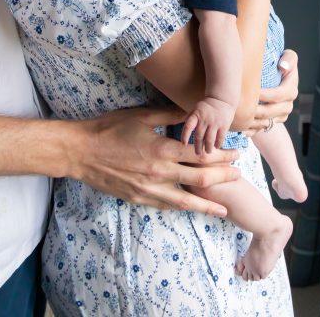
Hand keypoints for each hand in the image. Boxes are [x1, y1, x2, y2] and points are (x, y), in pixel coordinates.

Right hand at [69, 106, 239, 215]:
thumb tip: (191, 112)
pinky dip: (183, 207)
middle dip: (222, 176)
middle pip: (200, 177)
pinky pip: (167, 205)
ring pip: (187, 199)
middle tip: (238, 174)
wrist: (81, 152)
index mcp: (162, 148)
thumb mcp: (140, 116)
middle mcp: (160, 172)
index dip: (220, 154)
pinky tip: (193, 208)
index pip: (199, 153)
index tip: (234, 152)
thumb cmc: (109, 129)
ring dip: (209, 202)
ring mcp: (150, 188)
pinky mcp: (139, 198)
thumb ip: (168, 116)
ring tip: (224, 206)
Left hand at [182, 97, 234, 154]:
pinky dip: (217, 144)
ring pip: (210, 140)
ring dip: (208, 148)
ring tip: (207, 152)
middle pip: (199, 136)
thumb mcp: (195, 109)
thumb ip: (189, 118)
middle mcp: (205, 119)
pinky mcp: (224, 125)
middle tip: (198, 153)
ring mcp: (215, 122)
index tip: (183, 144)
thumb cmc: (206, 106)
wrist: (222, 99)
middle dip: (198, 147)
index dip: (185, 136)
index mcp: (196, 114)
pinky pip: (220, 138)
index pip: (188, 126)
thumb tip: (182, 130)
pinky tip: (216, 146)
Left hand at [242, 49, 298, 134]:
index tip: (256, 92)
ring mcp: (281, 113)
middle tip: (245, 108)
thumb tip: (283, 66)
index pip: (282, 94)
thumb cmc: (280, 62)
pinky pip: (264, 128)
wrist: (275, 75)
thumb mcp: (288, 57)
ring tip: (242, 121)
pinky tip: (243, 131)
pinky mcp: (273, 120)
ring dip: (256, 123)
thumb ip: (289, 59)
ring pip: (269, 122)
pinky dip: (254, 131)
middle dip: (260, 111)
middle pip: (275, 111)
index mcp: (291, 88)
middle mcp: (288, 103)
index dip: (269, 95)